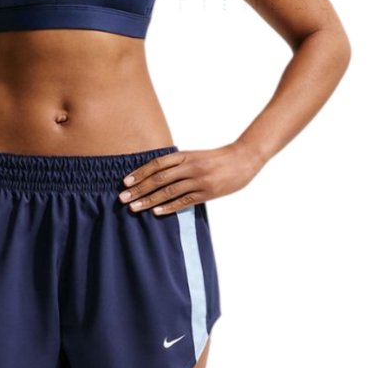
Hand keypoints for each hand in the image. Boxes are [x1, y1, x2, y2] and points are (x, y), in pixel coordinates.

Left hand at [117, 143, 259, 215]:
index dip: (140, 173)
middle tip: (123, 198)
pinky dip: (169, 207)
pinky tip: (156, 212)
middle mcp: (190, 166)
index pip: (157, 164)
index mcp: (185, 155)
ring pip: (169, 192)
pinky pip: (184, 201)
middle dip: (139, 189)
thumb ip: (178, 164)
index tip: (125, 182)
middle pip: (159, 179)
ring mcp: (199, 180)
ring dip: (149, 201)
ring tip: (134, 208)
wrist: (243, 159)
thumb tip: (156, 175)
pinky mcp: (208, 193)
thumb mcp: (195, 156)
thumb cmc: (216, 158)